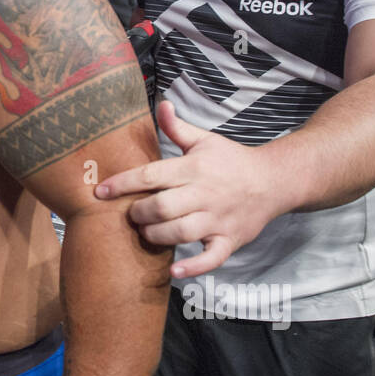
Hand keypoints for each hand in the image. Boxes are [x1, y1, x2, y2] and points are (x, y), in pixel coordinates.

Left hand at [94, 101, 287, 277]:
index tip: (100, 191)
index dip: (122, 183)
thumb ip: (178, 128)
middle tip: (131, 214)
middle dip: (138, 213)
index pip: (151, 175)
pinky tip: (174, 271)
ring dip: (155, 236)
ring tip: (146, 232)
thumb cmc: (232, 161)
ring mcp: (218, 219)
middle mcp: (204, 194)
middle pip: (162, 207)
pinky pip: (211, 258)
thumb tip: (160, 104)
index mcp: (194, 168)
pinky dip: (193, 267)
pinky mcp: (230, 240)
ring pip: (180, 232)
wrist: (274, 181)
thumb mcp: (206, 140)